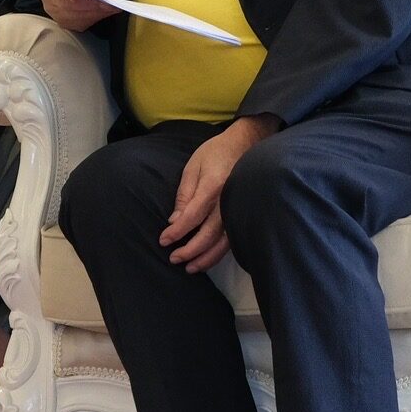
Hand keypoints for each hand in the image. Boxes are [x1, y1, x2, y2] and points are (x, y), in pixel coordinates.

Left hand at [159, 114, 280, 272]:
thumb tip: (174, 221)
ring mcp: (239, 208)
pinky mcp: (244, 212)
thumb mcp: (193, 167)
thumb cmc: (215, 153)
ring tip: (191, 268)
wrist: (247, 143)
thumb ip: (185, 195)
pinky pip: (233, 237)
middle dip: (191, 250)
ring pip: (224, 241)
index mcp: (213, 186)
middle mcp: (228, 200)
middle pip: (210, 234)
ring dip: (207, 257)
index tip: (164, 241)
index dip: (177, 232)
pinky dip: (220, 251)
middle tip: (174, 259)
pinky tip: (208, 258)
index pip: (193, 216)